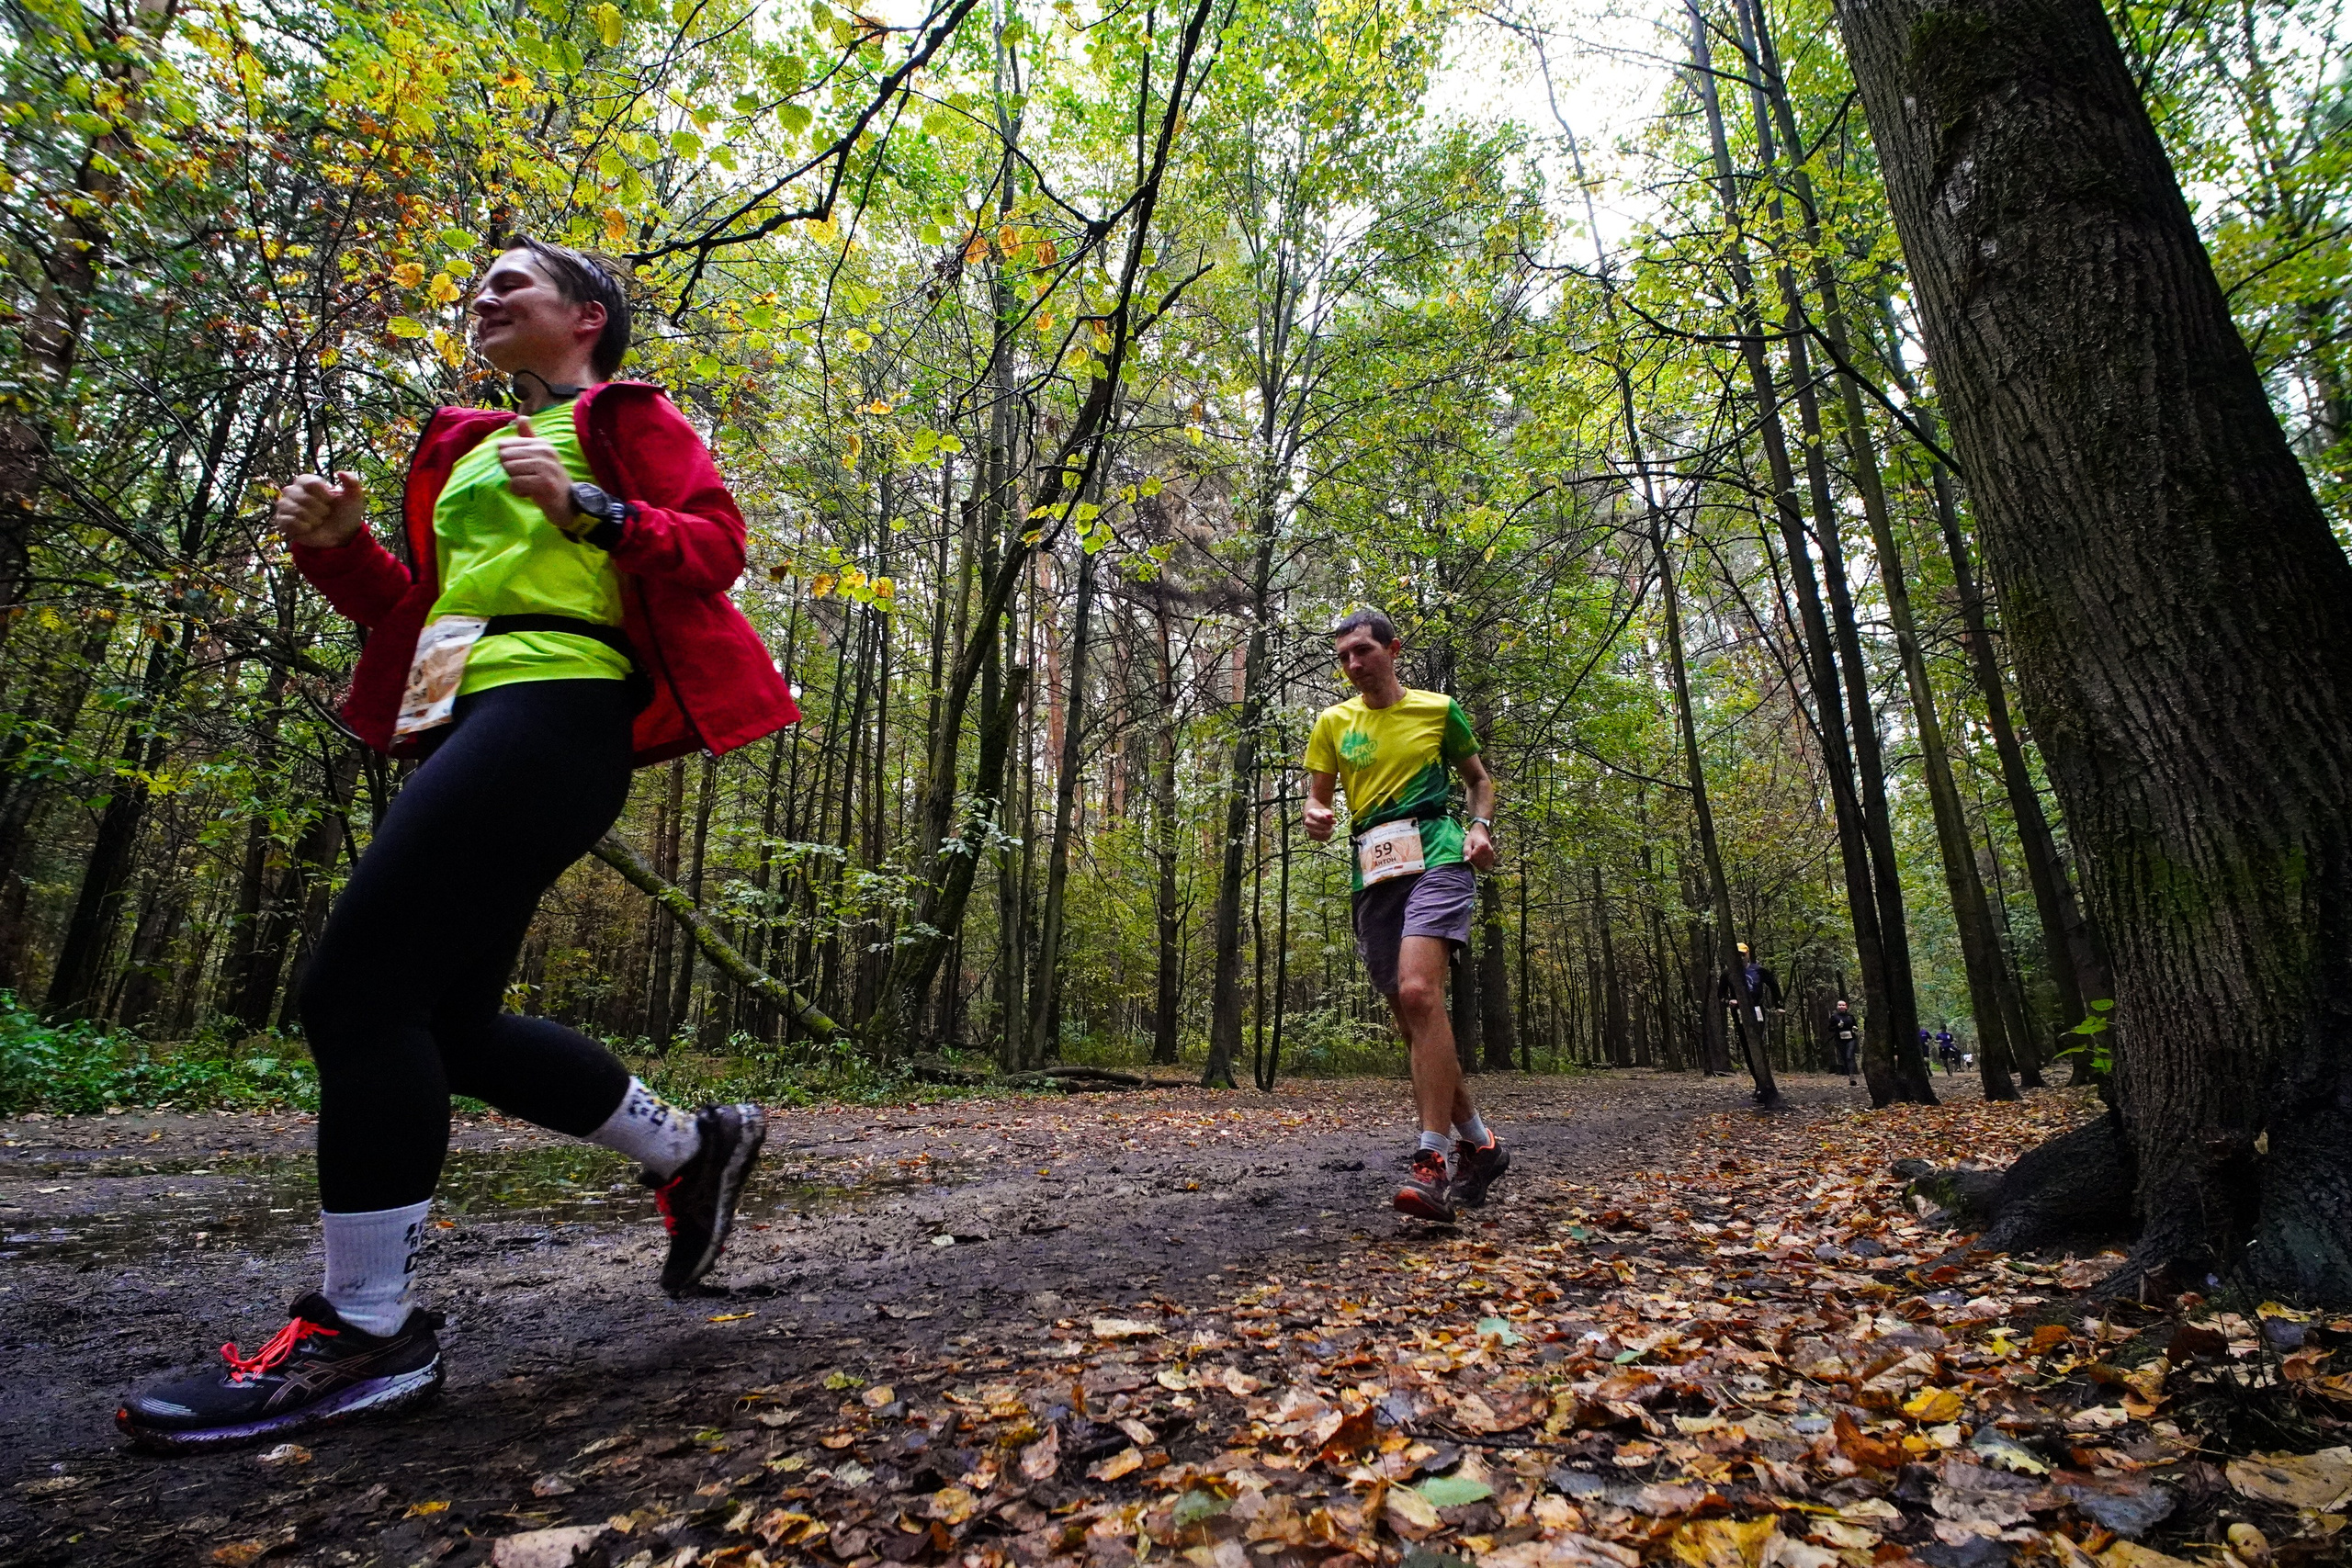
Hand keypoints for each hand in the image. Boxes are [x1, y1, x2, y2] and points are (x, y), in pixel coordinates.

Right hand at [273, 471, 366, 548]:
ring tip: (318, 521)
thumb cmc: (345, 514)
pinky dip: (304, 527)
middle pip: (303, 498)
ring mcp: (286, 506)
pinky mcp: (282, 521)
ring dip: (313, 519)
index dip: (324, 495)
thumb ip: (352, 482)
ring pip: (296, 510)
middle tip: (326, 513)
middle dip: (321, 509)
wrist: (342, 536)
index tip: (331, 501)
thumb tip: (339, 472)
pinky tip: (309, 528)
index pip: (309, 483)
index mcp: (307, 482)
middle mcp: (293, 491)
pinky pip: (289, 522)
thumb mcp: (354, 497)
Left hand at [496, 416, 578, 534]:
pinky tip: (530, 494)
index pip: (504, 445)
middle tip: (526, 478)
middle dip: (510, 471)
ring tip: (529, 485)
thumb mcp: (540, 455)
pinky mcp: (545, 483)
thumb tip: (521, 417)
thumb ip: (528, 437)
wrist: (569, 503)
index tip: (523, 468)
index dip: (508, 460)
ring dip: (514, 482)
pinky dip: (518, 492)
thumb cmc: (550, 479)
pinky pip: (515, 484)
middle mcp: (545, 451)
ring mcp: (547, 467)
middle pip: (505, 457)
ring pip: (509, 470)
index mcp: (541, 443)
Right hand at [1302, 798, 1335, 842]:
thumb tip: (1330, 815)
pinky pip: (1320, 839)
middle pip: (1319, 826)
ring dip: (1328, 832)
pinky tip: (1328, 833)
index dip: (1329, 820)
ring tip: (1331, 829)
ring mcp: (1308, 829)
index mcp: (1310, 813)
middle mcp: (1307, 821)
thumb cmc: (1323, 815)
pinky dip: (1326, 837)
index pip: (1321, 817)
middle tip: (1332, 826)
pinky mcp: (1311, 836)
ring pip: (1320, 833)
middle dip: (1328, 826)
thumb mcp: (1326, 811)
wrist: (1317, 819)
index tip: (1334, 821)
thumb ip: (1328, 813)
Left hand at [1465, 820, 1496, 870]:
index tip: (1469, 851)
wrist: (1481, 831)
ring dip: (1478, 863)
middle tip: (1472, 853)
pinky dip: (1483, 864)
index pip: (1474, 858)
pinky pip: (1487, 865)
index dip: (1469, 857)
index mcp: (1482, 846)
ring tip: (1476, 856)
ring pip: (1483, 865)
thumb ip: (1466, 851)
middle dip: (1474, 861)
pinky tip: (1480, 859)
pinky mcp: (1493, 856)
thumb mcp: (1467, 843)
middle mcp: (1488, 850)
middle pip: (1479, 863)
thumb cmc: (1472, 837)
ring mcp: (1491, 854)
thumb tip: (1466, 861)